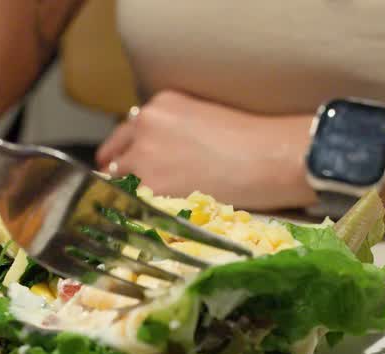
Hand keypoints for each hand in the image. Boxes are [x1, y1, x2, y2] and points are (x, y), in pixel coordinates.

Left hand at [95, 90, 316, 210]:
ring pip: (119, 181)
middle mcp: (146, 124)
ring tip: (147, 208)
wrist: (267, 157)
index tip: (118, 166)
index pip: (127, 132)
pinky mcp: (151, 186)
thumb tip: (162, 157)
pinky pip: (132, 203)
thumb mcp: (203, 120)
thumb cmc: (251, 141)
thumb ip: (174, 132)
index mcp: (160, 105)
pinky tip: (153, 217)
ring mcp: (144, 155)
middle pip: (116, 157)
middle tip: (128, 194)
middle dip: (123, 175)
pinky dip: (139, 211)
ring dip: (130, 194)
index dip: (124, 153)